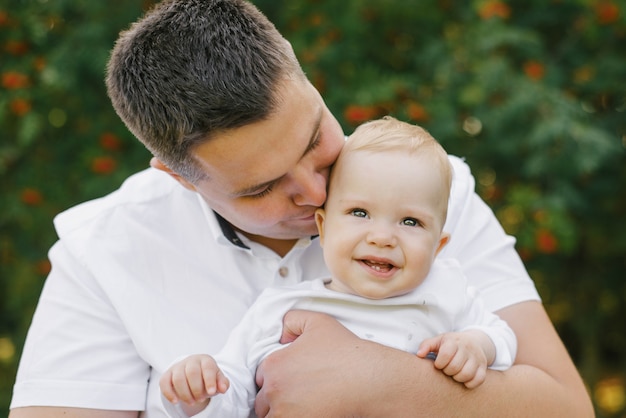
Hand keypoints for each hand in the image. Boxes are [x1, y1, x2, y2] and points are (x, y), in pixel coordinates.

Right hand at [159, 354, 229, 412]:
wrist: (194, 374)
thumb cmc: (207, 378)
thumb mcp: (217, 380)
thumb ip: (222, 383)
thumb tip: (223, 388)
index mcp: (205, 360)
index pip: (207, 367)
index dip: (209, 380)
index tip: (211, 392)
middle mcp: (191, 361)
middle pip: (192, 373)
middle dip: (197, 389)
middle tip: (201, 399)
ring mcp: (178, 367)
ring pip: (178, 378)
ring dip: (185, 394)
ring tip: (192, 402)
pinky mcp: (167, 374)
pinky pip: (164, 382)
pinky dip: (169, 393)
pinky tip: (176, 401)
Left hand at [254, 310, 369, 416]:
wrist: (366, 378)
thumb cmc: (345, 352)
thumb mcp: (317, 322)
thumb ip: (292, 320)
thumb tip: (280, 332)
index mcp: (274, 364)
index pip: (261, 376)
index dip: (275, 377)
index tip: (289, 380)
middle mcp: (274, 389)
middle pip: (263, 399)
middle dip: (275, 398)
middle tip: (296, 395)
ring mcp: (283, 411)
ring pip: (270, 416)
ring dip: (280, 412)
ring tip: (299, 407)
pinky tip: (305, 413)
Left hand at [417, 330, 492, 388]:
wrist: (474, 341)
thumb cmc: (451, 343)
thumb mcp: (439, 340)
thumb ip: (427, 345)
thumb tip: (419, 354)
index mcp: (454, 341)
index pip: (446, 354)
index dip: (439, 363)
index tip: (438, 364)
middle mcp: (467, 348)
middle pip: (455, 366)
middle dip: (447, 371)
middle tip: (446, 369)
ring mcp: (477, 358)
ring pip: (467, 374)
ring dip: (457, 378)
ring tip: (454, 374)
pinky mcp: (483, 367)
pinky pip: (479, 379)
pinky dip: (470, 383)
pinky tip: (464, 379)